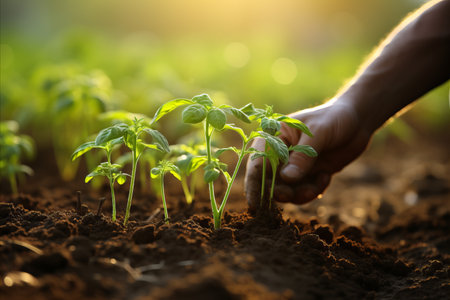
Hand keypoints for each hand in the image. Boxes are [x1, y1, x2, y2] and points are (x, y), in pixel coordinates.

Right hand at [245, 100, 372, 207]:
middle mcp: (279, 154)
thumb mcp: (318, 134)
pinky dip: (313, 190)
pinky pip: (302, 192)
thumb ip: (302, 157)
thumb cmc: (334, 118)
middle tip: (299, 193)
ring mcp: (293, 166)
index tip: (255, 207)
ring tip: (320, 182)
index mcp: (273, 138)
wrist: (357, 121)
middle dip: (283, 192)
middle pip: (269, 182)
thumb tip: (286, 179)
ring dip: (301, 193)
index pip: (257, 165)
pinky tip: (325, 176)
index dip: (253, 186)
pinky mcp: (306, 175)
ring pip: (287, 191)